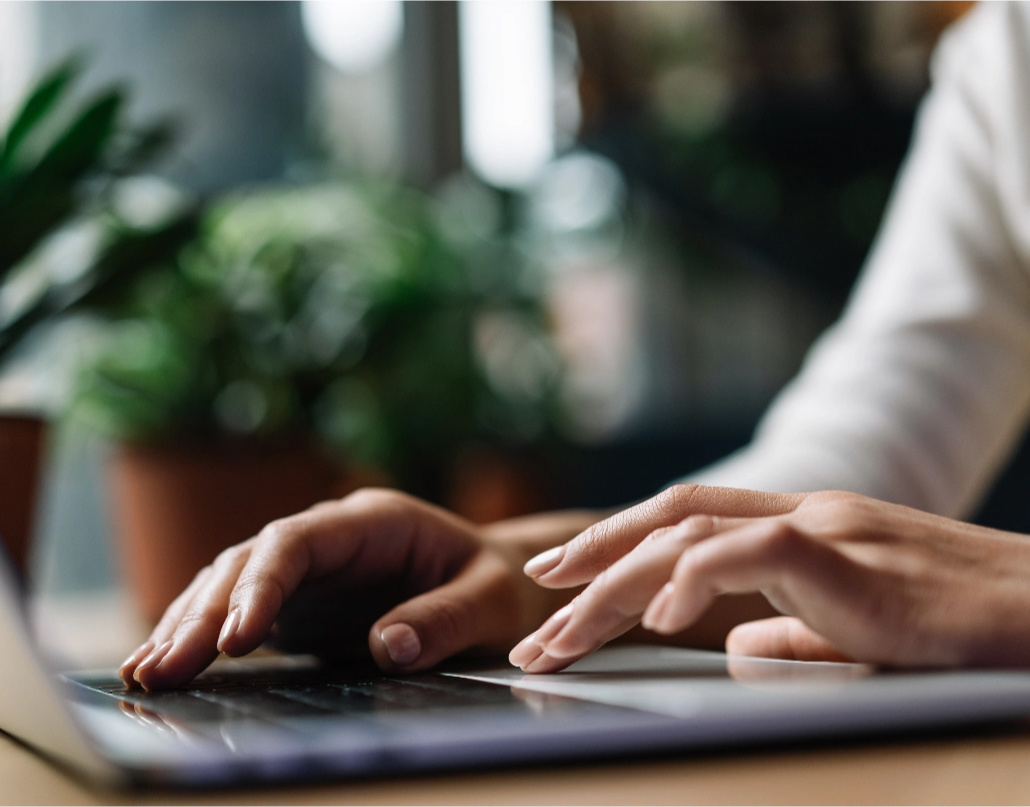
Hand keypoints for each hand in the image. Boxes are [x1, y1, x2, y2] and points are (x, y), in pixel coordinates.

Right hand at [119, 488, 594, 690]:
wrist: (501, 586)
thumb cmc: (500, 587)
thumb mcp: (491, 601)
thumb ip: (444, 619)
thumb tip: (387, 648)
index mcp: (375, 521)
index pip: (298, 540)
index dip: (261, 583)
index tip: (238, 637)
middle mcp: (332, 537)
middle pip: (251, 561)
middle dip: (206, 612)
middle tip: (165, 667)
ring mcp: (311, 569)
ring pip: (233, 583)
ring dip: (190, 624)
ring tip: (147, 673)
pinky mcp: (302, 602)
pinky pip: (242, 612)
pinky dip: (204, 636)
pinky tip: (168, 666)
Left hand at [510, 485, 1029, 670]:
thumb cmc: (962, 626)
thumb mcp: (859, 627)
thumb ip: (794, 631)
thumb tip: (737, 649)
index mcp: (799, 528)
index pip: (686, 520)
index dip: (617, 543)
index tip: (563, 579)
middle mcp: (800, 513)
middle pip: (668, 519)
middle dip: (593, 558)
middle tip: (534, 598)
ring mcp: (823, 526)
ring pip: (689, 532)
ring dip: (615, 581)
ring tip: (561, 628)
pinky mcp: (848, 553)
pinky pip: (751, 554)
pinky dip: (693, 581)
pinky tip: (656, 622)